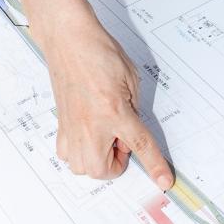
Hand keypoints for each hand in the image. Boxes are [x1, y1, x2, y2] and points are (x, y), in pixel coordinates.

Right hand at [40, 14, 173, 187]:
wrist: (69, 41)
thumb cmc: (100, 53)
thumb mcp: (131, 78)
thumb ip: (133, 109)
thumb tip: (128, 133)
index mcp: (114, 111)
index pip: (140, 146)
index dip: (154, 165)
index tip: (164, 181)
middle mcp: (91, 126)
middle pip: (106, 170)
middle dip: (117, 159)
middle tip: (120, 132)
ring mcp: (72, 129)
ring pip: (85, 168)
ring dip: (98, 156)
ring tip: (103, 129)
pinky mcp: (60, 127)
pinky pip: (70, 157)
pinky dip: (81, 150)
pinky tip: (87, 129)